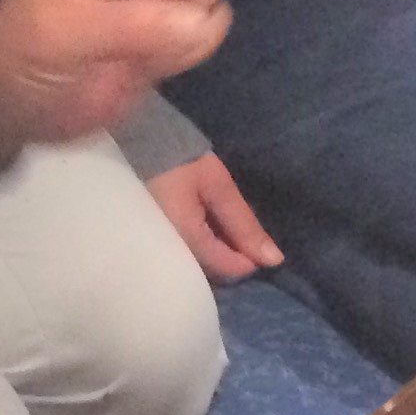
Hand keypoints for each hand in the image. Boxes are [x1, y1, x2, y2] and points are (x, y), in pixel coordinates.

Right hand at [147, 152, 282, 282]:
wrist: (140, 143)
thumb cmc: (182, 162)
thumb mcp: (218, 187)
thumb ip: (244, 225)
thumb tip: (275, 260)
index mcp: (186, 239)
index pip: (228, 268)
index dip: (249, 256)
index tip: (252, 235)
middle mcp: (169, 253)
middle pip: (212, 272)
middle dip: (232, 256)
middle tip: (237, 228)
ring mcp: (159, 251)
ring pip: (199, 266)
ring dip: (216, 251)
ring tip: (221, 226)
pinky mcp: (154, 244)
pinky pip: (184, 256)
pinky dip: (200, 246)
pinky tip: (204, 227)